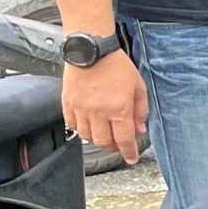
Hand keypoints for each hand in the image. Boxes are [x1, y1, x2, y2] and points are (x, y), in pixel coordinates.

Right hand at [63, 50, 145, 164]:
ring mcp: (80, 109)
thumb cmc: (116, 65)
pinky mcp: (67, 104)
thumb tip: (140, 128)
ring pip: (87, 136)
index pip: (124, 139)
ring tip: (105, 132)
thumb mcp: (138, 87)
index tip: (131, 158)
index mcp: (118, 109)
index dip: (129, 152)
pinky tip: (89, 124)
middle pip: (104, 142)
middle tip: (119, 143)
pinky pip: (72, 125)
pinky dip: (81, 129)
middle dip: (114, 147)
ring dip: (98, 139)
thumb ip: (140, 110)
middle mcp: (98, 112)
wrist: (91, 50)